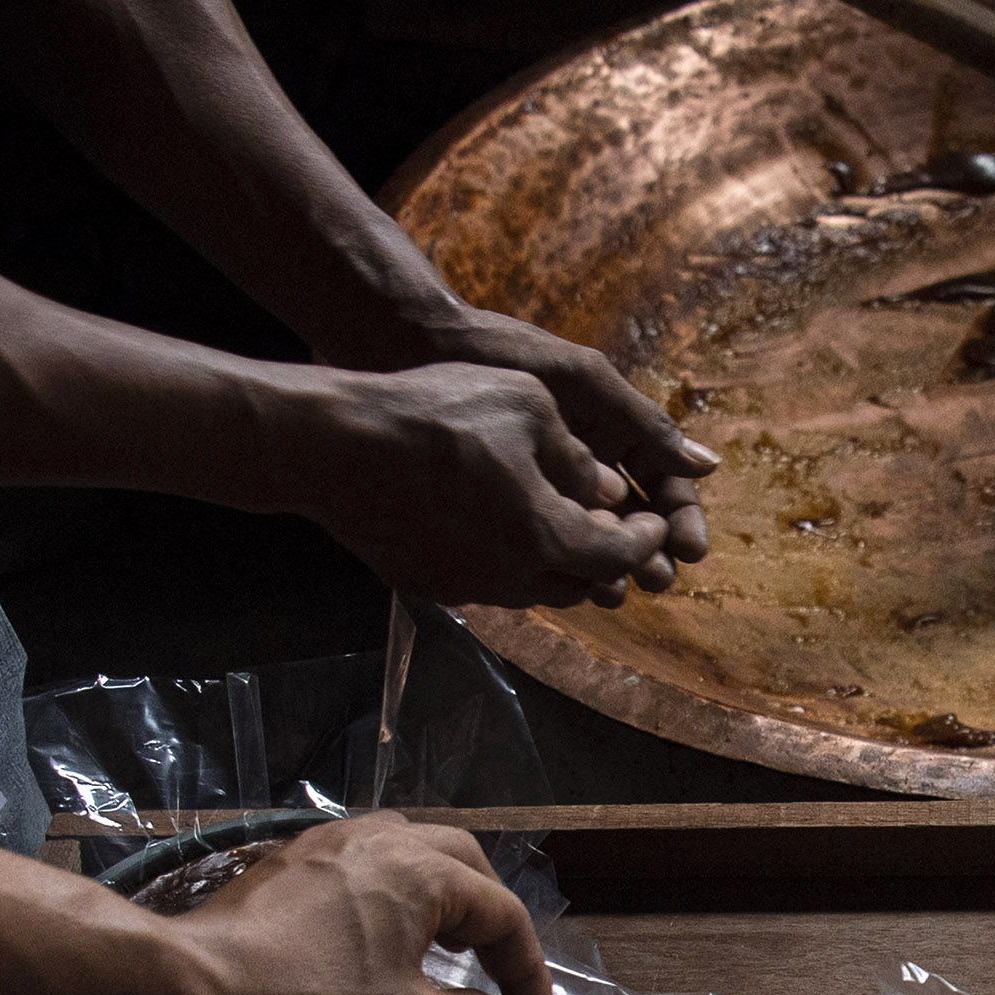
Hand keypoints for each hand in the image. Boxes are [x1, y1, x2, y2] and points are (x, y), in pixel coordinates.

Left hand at [155, 813, 555, 994]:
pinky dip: (397, 899)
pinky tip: (385, 943)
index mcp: (422, 871)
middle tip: (499, 975)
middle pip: (466, 867)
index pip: (503, 916)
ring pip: (415, 855)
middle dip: (493, 923)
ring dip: (445, 902)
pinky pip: (368, 866)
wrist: (193, 988)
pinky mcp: (294, 860)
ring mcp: (333, 843)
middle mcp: (383, 839)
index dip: (528, 975)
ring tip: (449, 953)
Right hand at [297, 359, 677, 609]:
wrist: (337, 445)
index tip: (657, 523)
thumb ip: (578, 457)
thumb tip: (607, 491)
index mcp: (548, 538)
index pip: (619, 557)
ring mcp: (464, 587)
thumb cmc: (437, 414)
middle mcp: (511, 579)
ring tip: (563, 527)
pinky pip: (485, 582)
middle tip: (617, 529)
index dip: (645, 540)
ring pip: (533, 589)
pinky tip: (501, 526)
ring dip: (559, 564)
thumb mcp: (527, 405)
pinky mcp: (427, 583)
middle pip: (580, 584)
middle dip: (606, 558)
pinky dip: (510, 562)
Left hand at [375, 304, 719, 571]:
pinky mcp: (506, 495)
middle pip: (634, 518)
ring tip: (613, 593)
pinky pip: (545, 538)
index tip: (690, 551)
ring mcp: (544, 478)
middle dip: (650, 552)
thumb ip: (640, 422)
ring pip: (590, 535)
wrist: (407, 341)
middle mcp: (585, 457)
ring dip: (609, 566)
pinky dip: (561, 562)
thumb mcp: (579, 380)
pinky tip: (566, 584)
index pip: (665, 482)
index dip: (681, 518)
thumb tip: (707, 465)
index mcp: (612, 427)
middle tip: (656, 581)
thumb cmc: (499, 349)